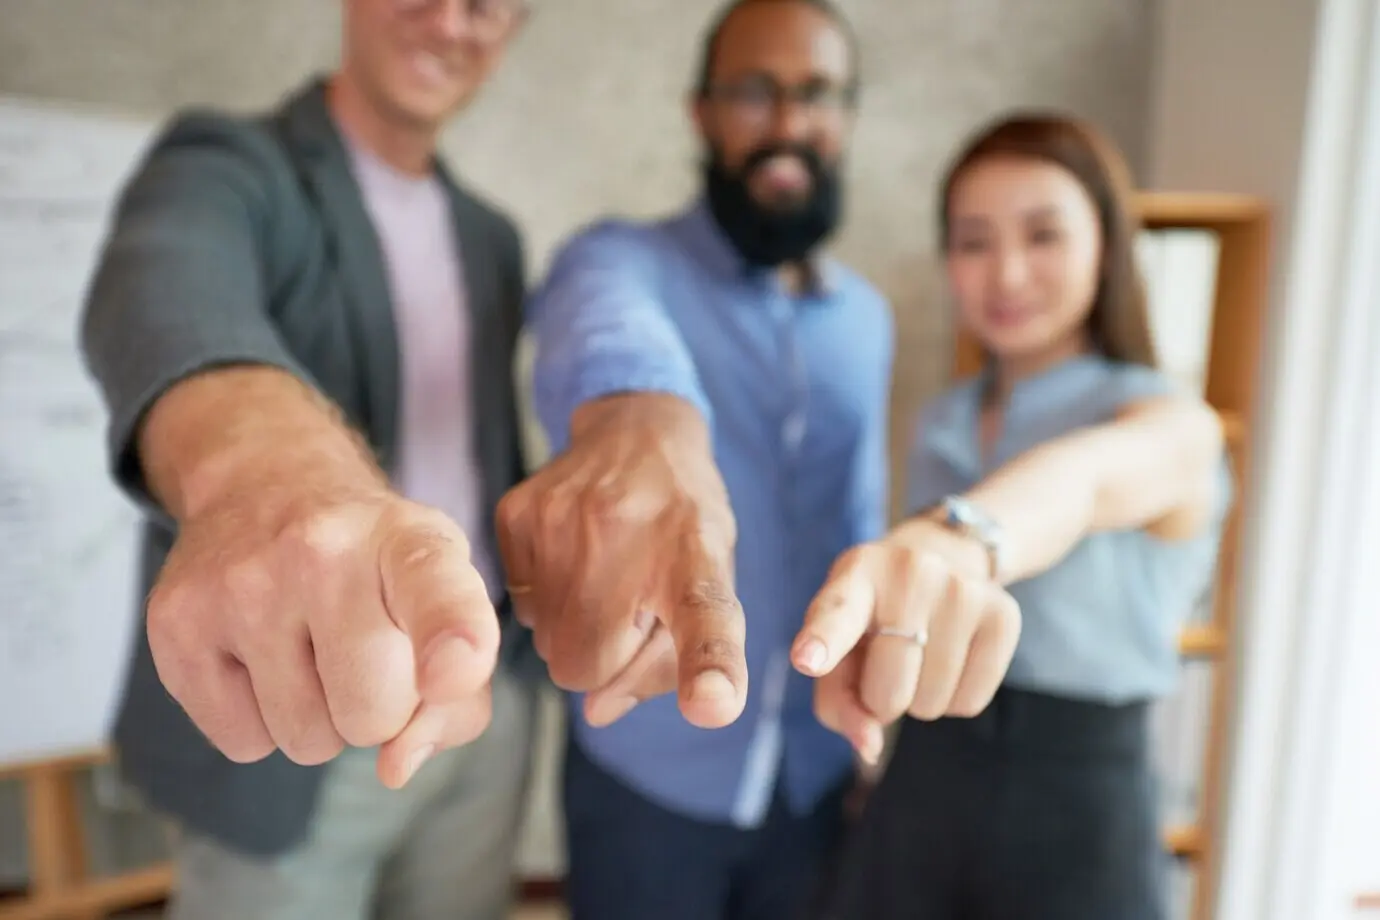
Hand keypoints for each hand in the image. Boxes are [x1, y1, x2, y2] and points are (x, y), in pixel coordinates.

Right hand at [146, 486, 500, 788]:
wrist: (266, 487)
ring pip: (307, 740)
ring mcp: (241, 583)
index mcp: (409, 540)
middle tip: (363, 650)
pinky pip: (244, 742)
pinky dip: (260, 721)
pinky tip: (260, 655)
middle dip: (378, 710)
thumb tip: (395, 767)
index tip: (456, 669)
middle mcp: (323, 549)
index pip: (438, 592)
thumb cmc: (377, 568)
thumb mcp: (445, 604)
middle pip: (373, 714)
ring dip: (319, 717)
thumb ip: (456, 699)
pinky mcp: (175, 622)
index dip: (454, 637)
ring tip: (310, 646)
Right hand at [496, 395, 746, 728]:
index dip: (708, 667)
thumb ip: (671, 660)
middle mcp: (629, 534)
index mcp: (697, 557)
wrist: (638, 432)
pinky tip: (571, 558)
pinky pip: (518, 606)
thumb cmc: (681, 525)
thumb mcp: (706, 584)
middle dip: (603, 656)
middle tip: (628, 606)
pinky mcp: (517, 513)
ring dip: (573, 627)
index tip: (710, 703)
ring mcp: (563, 520)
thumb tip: (599, 709)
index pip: (705, 619)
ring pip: (545, 642)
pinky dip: (544, 598)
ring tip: (602, 576)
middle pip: (582, 668)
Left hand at [791, 519, 1020, 763]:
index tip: (807, 661)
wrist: (942, 557)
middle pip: (889, 691)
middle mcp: (909, 572)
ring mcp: (961, 589)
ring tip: (921, 653)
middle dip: (883, 699)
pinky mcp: (1004, 614)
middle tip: (888, 662)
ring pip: (931, 704)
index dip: (822, 641)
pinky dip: (954, 700)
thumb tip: (869, 745)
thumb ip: (838, 702)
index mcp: (855, 575)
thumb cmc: (874, 618)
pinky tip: (951, 659)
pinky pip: (970, 703)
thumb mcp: (840, 647)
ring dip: (919, 699)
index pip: (837, 614)